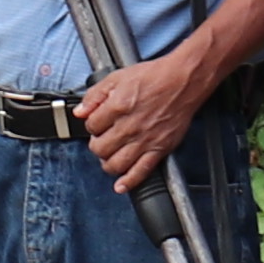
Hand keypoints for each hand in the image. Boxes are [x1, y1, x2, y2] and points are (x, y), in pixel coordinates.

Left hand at [73, 41, 209, 187]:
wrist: (183, 81)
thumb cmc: (155, 76)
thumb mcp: (118, 77)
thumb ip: (95, 95)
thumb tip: (80, 111)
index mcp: (117, 107)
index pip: (91, 126)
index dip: (92, 125)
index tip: (98, 123)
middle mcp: (129, 127)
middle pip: (100, 148)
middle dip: (97, 145)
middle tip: (103, 139)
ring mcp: (145, 140)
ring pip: (116, 164)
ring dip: (108, 163)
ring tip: (109, 157)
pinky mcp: (159, 149)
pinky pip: (141, 171)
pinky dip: (129, 182)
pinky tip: (121, 185)